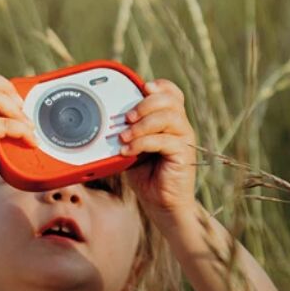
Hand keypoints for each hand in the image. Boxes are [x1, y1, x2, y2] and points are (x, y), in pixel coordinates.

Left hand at [119, 77, 199, 219]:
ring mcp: (184, 140)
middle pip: (170, 100)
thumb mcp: (132, 148)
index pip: (171, 93)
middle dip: (145, 104)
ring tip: (124, 136)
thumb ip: (126, 132)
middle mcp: (180, 127)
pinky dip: (142, 143)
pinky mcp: (184, 154)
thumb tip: (105, 120)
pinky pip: (164, 140)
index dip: (159, 86)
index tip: (142, 87)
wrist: (162, 204)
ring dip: (142, 124)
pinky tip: (127, 151)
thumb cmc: (147, 176)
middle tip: (126, 117)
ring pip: (169, 117)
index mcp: (170, 121)